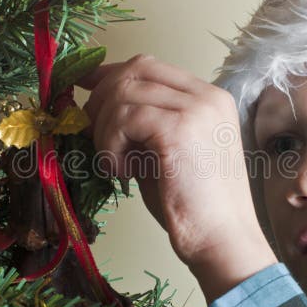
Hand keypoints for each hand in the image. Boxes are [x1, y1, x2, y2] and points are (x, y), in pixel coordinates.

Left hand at [77, 55, 276, 300]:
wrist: (221, 240)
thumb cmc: (192, 206)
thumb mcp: (164, 151)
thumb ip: (142, 124)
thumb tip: (96, 105)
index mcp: (209, 98)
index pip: (150, 66)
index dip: (111, 74)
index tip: (85, 88)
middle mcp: (207, 96)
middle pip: (136, 69)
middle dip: (102, 98)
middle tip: (92, 133)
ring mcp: (197, 109)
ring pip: (124, 94)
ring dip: (106, 130)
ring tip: (118, 165)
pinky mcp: (180, 129)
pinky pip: (124, 118)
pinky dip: (111, 145)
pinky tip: (124, 172)